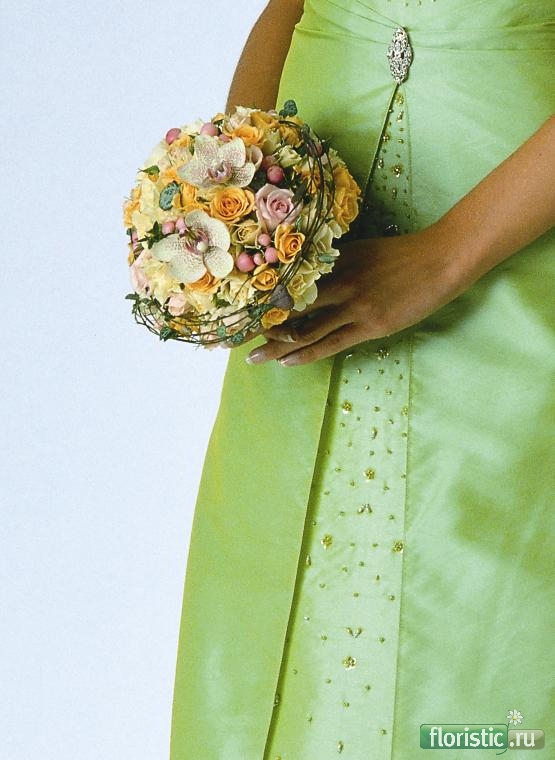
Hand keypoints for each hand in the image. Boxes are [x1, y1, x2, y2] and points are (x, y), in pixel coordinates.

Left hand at [246, 219, 476, 365]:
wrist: (440, 260)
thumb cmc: (400, 254)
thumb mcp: (360, 249)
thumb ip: (331, 262)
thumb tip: (302, 274)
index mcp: (333, 260)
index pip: (286, 280)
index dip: (259, 295)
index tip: (234, 306)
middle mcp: (337, 282)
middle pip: (288, 306)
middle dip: (257, 324)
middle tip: (229, 337)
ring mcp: (354, 305)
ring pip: (305, 329)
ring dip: (276, 345)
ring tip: (253, 358)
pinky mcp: (370, 325)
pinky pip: (331, 343)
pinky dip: (306, 353)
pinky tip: (286, 362)